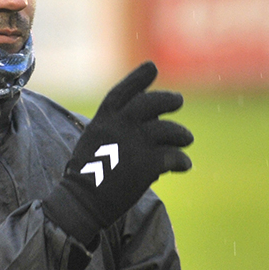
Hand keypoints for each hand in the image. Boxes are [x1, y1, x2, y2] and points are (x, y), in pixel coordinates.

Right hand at [43, 61, 192, 244]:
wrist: (82, 202)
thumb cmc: (85, 177)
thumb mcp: (92, 143)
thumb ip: (112, 130)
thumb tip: (137, 127)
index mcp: (104, 120)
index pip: (123, 92)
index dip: (138, 78)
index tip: (152, 68)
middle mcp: (121, 125)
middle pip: (151, 104)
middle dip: (167, 100)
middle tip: (178, 101)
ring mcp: (136, 143)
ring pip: (168, 130)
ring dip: (180, 134)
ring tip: (186, 139)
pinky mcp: (148, 163)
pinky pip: (174, 157)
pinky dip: (181, 161)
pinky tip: (184, 165)